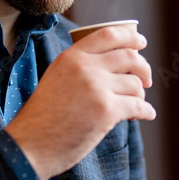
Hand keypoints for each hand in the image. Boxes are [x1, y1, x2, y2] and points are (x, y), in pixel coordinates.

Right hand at [5, 26, 154, 179]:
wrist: (31, 144)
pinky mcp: (106, 111)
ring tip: (136, 103)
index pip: (108, 35)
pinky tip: (146, 115)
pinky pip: (138, 105)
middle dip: (143, 68)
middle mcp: (85, 68)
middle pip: (129, 57)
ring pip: (135, 84)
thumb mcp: (56, 78)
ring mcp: (97, 88)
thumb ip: (80, 67)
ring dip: (141, 95)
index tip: (141, 43)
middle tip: (146, 79)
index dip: (130, 37)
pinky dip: (147, 111)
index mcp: (71, 57)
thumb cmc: (43, 117)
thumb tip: (115, 66)